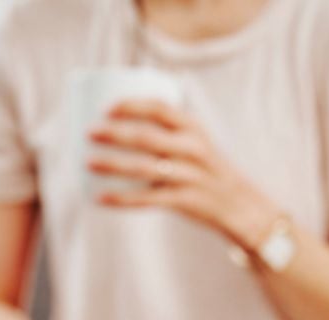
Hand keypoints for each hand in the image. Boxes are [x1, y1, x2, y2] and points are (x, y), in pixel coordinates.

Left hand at [88, 99, 278, 250]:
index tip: (105, 108)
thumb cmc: (206, 170)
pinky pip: (148, 199)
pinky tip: (100, 198)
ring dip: (113, 165)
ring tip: (88, 163)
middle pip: (147, 137)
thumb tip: (115, 125)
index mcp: (193, 128)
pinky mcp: (185, 201)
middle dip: (114, 133)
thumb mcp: (195, 142)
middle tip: (88, 132)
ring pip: (145, 168)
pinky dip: (122, 199)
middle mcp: (193, 149)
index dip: (131, 105)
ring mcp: (190, 176)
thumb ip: (166, 132)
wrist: (240, 205)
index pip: (160, 108)